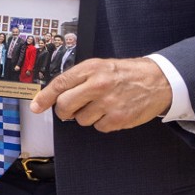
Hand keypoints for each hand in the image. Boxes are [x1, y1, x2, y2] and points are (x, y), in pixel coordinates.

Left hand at [30, 56, 171, 130]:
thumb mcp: (100, 66)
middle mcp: (98, 85)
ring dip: (86, 116)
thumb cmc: (125, 74)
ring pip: (80, 119)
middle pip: (64, 106)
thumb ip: (78, 78)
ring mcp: (109, 103)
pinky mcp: (119, 118)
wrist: (159, 80)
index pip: (60, 84)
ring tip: (101, 105)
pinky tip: (112, 112)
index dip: (44, 97)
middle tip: (72, 108)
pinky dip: (102, 123)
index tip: (36, 107)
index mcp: (91, 69)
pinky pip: (98, 127)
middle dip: (64, 111)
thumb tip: (53, 95)